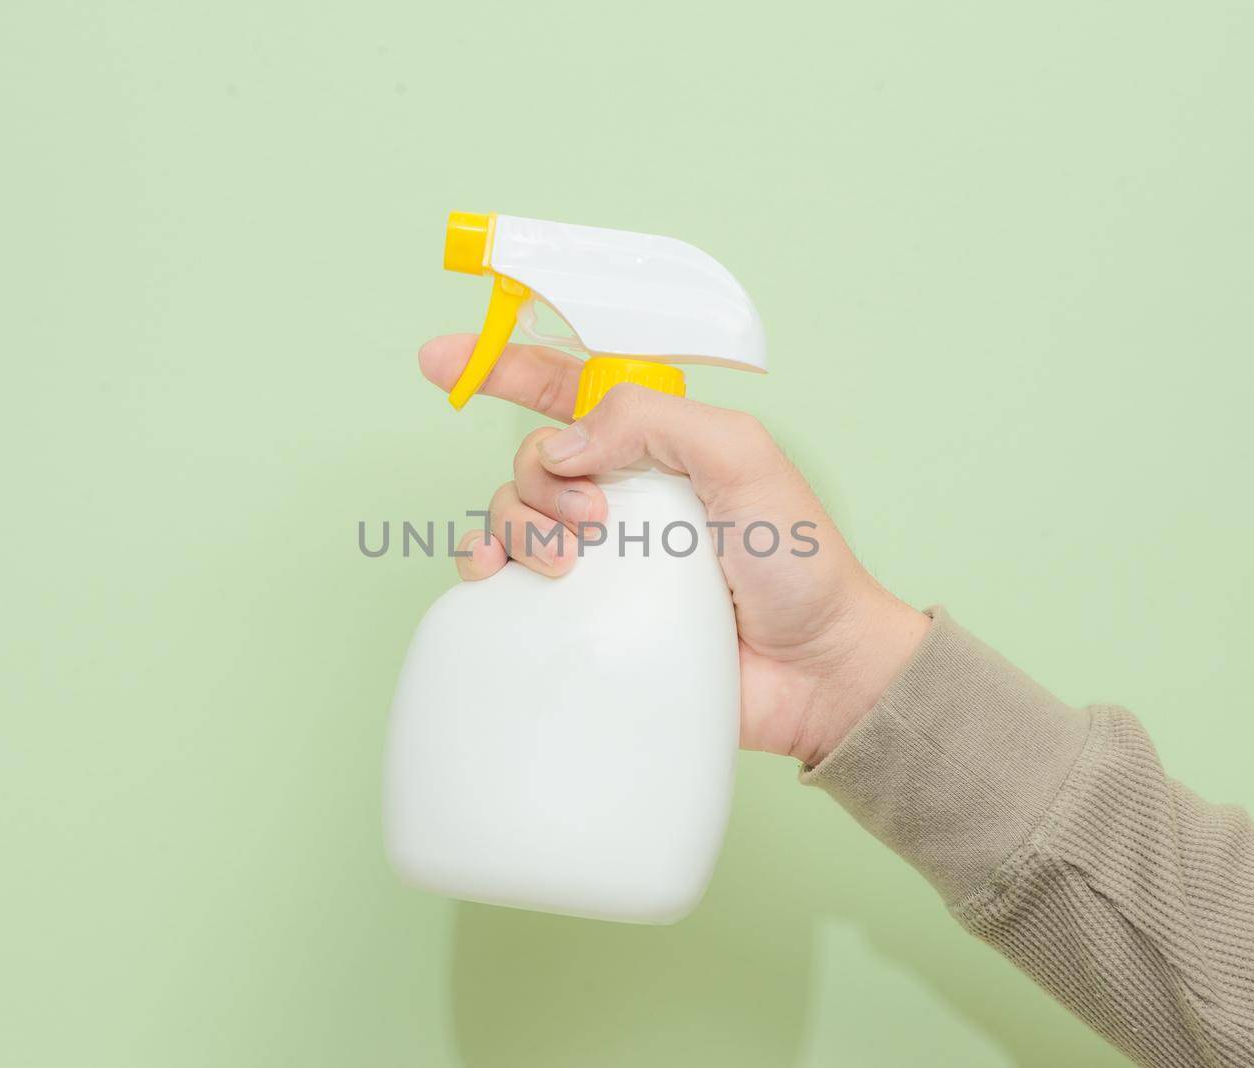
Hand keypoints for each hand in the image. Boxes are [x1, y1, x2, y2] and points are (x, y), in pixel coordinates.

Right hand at [419, 334, 930, 766]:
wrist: (812, 671)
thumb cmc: (798, 563)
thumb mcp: (742, 457)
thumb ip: (652, 422)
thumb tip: (562, 446)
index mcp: (658, 444)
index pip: (569, 390)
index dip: (504, 367)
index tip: (441, 360)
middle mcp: (621, 492)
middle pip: (533, 456)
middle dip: (538, 474)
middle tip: (593, 518)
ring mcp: (600, 555)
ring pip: (513, 512)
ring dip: (520, 524)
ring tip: (569, 561)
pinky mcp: (583, 613)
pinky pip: (507, 579)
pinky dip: (487, 568)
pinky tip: (500, 579)